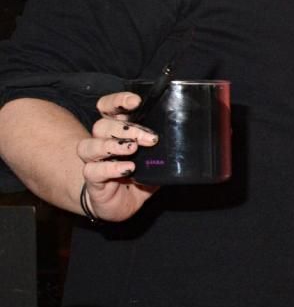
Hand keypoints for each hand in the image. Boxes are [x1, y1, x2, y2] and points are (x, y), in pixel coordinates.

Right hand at [78, 92, 159, 221]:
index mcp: (117, 133)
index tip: (135, 102)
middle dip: (127, 128)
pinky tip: (128, 168)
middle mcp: (102, 143)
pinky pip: (93, 170)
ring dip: (113, 145)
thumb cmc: (136, 178)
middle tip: (150, 138)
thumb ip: (166, 154)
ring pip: (91, 145)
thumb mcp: (156, 164)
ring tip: (133, 149)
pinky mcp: (93, 179)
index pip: (108, 109)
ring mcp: (95, 161)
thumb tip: (189, 147)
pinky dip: (111, 168)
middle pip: (102, 125)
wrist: (118, 205)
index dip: (117, 101)